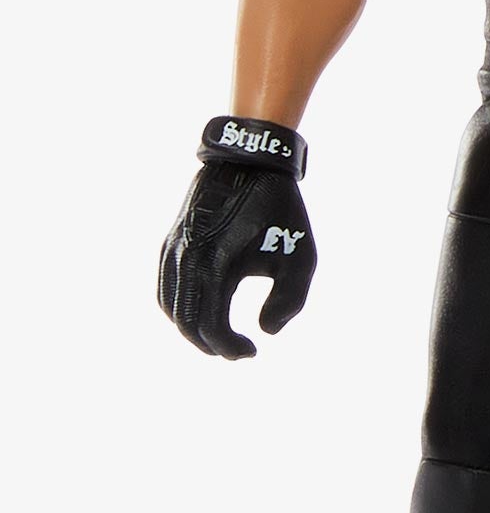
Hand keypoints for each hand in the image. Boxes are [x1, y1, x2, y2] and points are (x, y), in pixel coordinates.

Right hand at [158, 161, 316, 358]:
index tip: (252, 351)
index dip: (230, 348)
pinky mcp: (172, 240)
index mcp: (215, 264)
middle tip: (237, 351)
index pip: (211, 326)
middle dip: (210, 345)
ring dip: (192, 328)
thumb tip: (266, 330)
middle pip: (185, 322)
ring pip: (169, 305)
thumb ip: (289, 301)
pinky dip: (180, 307)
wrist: (250, 161)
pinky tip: (205, 310)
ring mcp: (174, 248)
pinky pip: (166, 285)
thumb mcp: (300, 256)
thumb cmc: (280, 209)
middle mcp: (186, 258)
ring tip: (221, 336)